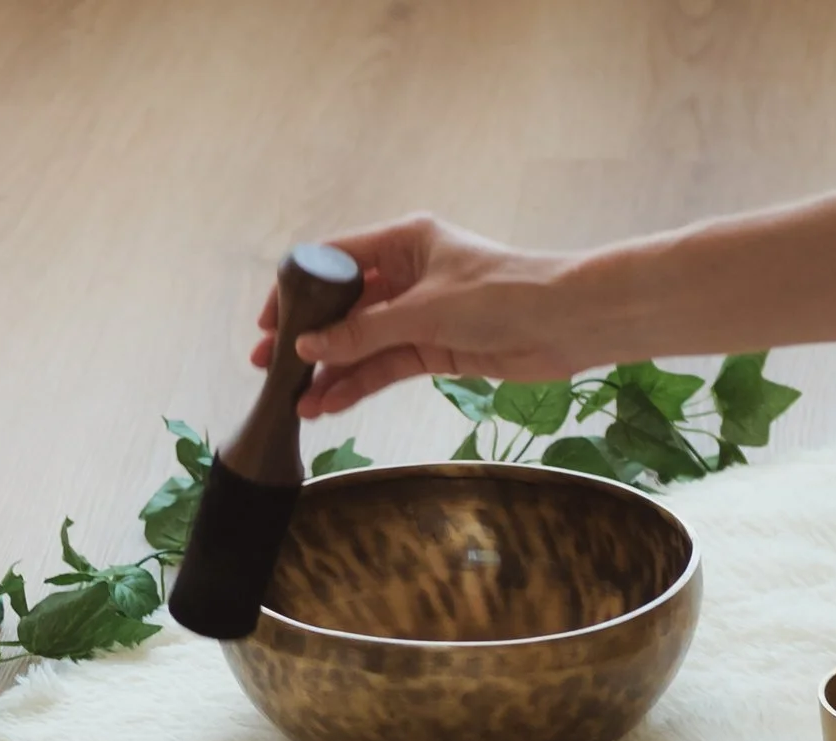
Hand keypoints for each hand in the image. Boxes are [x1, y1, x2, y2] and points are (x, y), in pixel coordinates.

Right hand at [249, 215, 598, 418]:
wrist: (566, 323)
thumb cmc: (502, 294)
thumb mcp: (424, 312)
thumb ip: (364, 332)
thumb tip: (309, 346)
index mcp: (404, 241)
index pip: (335, 260)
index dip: (298, 290)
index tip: (269, 322)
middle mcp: (408, 274)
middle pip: (345, 307)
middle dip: (309, 339)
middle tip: (271, 368)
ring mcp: (420, 313)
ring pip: (363, 343)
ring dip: (332, 371)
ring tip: (298, 401)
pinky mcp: (435, 348)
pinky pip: (386, 366)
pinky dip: (360, 384)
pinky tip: (331, 403)